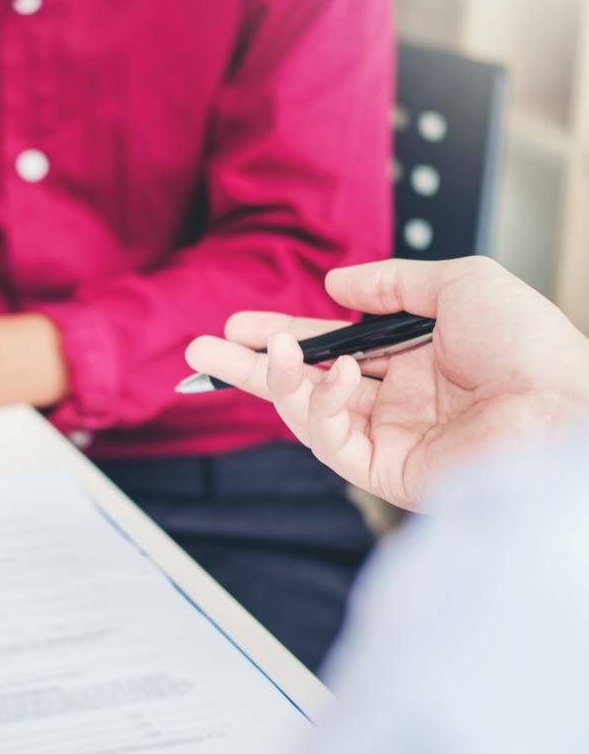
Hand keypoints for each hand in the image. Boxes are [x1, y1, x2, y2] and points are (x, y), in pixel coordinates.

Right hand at [186, 257, 588, 509]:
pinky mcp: (388, 472)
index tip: (241, 324)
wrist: (567, 407)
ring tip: (257, 350)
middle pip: (304, 384)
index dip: (284, 334)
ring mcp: (390, 438)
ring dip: (276, 380)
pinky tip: (335, 373)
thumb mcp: (461, 283)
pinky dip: (321, 404)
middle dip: (250, 367)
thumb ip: (393, 281)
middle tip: (202, 351)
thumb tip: (335, 285)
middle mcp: (397, 400)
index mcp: (413, 359)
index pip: (331, 347)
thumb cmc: (531, 345)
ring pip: (308, 413)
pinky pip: (332, 441)